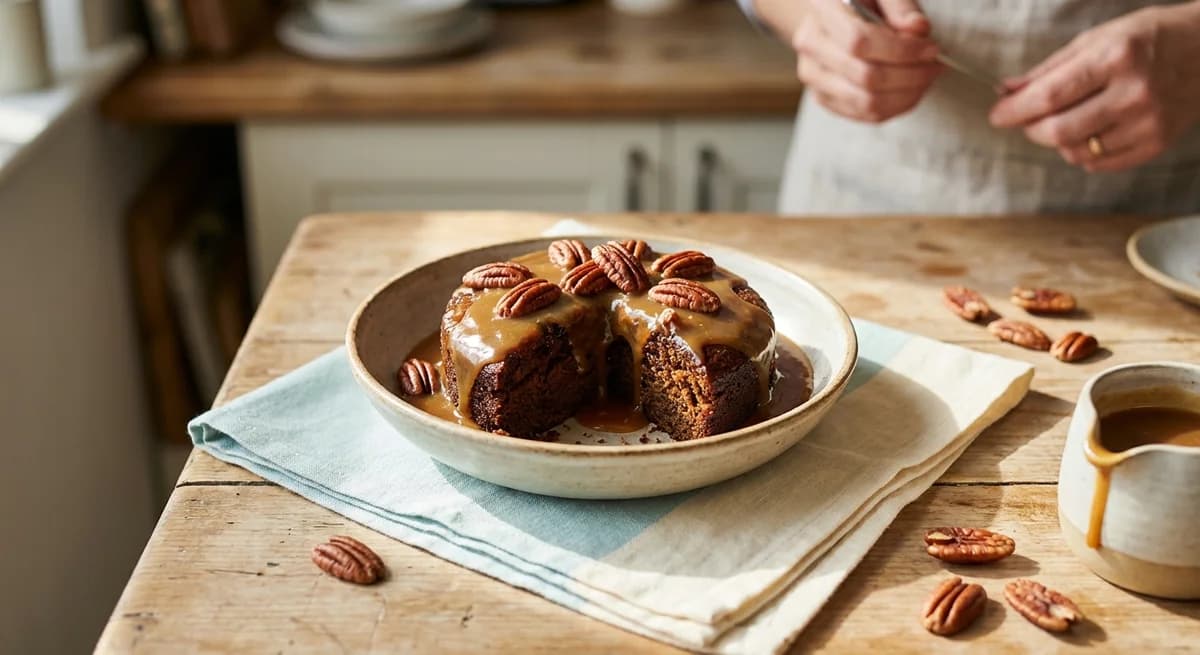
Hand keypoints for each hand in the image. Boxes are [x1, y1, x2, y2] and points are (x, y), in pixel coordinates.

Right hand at [792, 0, 942, 122]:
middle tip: (934, 65)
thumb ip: (900, 5)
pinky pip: (865, 115)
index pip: (859, 42)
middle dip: (910, 75)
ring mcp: (814, 76)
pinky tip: (910, 90)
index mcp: (823, 11)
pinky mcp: (824, 98)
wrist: (835, 14)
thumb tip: (918, 29)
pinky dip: (896, 106)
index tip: (930, 49)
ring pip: (866, 103)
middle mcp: (812, 46)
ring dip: (906, 95)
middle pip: (865, 77)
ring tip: (925, 78)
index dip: (901, 50)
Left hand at [989, 3, 1199, 172]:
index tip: (997, 115)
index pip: (1050, 96)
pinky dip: (1082, 152)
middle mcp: (1134, 92)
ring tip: (1066, 119)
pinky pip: (1099, 163)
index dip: (1015, 111)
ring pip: (1076, 151)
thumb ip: (1050, 68)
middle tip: (1026, 120)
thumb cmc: (1150, 38)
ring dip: (1057, 140)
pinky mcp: (1157, 143)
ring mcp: (1149, 122)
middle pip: (1059, 131)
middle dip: (1031, 129)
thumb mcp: (1099, 38)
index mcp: (1116, 57)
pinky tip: (1089, 132)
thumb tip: (1007, 91)